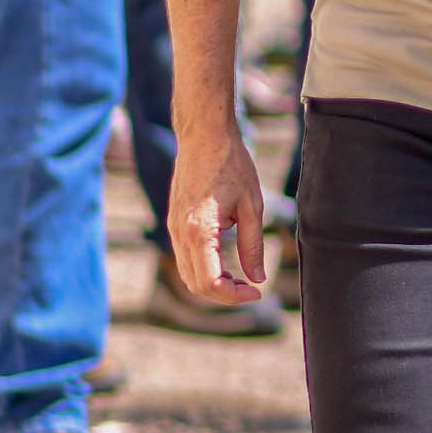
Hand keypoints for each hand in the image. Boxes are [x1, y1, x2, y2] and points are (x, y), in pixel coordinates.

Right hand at [167, 115, 270, 302]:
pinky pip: (185, 258)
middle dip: (224, 295)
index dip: (233, 296)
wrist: (204, 137)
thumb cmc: (233, 166)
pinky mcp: (174, 223)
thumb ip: (252, 246)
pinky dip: (204, 269)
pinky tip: (228, 264)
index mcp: (199, 231)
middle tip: (252, 289)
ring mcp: (173, 228)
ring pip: (188, 274)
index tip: (258, 292)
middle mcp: (180, 233)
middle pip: (195, 285)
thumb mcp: (252, 207)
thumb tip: (257, 279)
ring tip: (242, 279)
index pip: (209, 283)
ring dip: (213, 284)